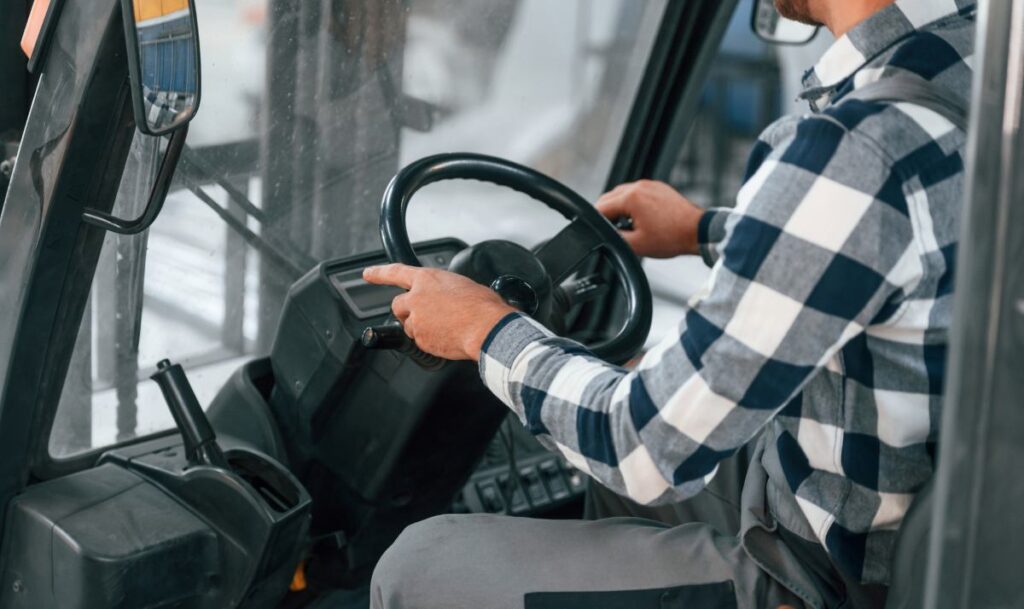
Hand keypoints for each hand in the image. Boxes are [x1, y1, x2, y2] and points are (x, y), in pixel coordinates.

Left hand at [363, 264, 517, 361]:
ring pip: (410, 326)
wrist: (487, 328)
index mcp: (427, 279)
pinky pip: (421, 342)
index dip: (379, 273)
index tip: (368, 274)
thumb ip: (446, 290)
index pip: (396, 272)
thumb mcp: (464, 286)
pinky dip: (431, 341)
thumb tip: (448, 298)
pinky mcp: (421, 339)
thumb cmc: (482, 306)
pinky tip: (447, 338)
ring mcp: (417, 320)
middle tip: (422, 316)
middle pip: (398, 306)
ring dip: (422, 328)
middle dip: (406, 312)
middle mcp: (417, 298)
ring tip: (445, 328)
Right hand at [595, 180, 703, 258]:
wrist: (696, 231)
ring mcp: (649, 185)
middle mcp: (639, 187)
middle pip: (609, 198)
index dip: (598, 222)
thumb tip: (605, 234)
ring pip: (623, 194)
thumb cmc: (672, 237)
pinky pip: (637, 193)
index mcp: (631, 198)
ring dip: (620, 208)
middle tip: (613, 231)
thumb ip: (615, 237)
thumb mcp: (636, 244)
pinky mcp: (658, 188)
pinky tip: (640, 219)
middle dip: (607, 214)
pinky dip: (633, 204)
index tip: (600, 232)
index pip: (601, 207)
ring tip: (628, 226)